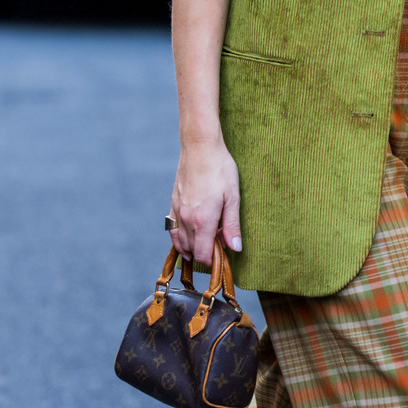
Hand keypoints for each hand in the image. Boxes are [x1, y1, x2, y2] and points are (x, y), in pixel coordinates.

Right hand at [170, 139, 241, 265]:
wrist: (200, 146)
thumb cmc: (220, 169)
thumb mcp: (232, 196)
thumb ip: (232, 225)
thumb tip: (235, 248)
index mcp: (202, 220)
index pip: (203, 254)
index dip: (213, 260)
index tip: (224, 255)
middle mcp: (186, 219)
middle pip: (192, 250)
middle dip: (204, 253)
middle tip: (219, 246)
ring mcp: (177, 211)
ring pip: (180, 241)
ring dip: (191, 248)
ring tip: (204, 246)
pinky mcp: (173, 203)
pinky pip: (173, 229)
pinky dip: (179, 238)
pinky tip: (188, 236)